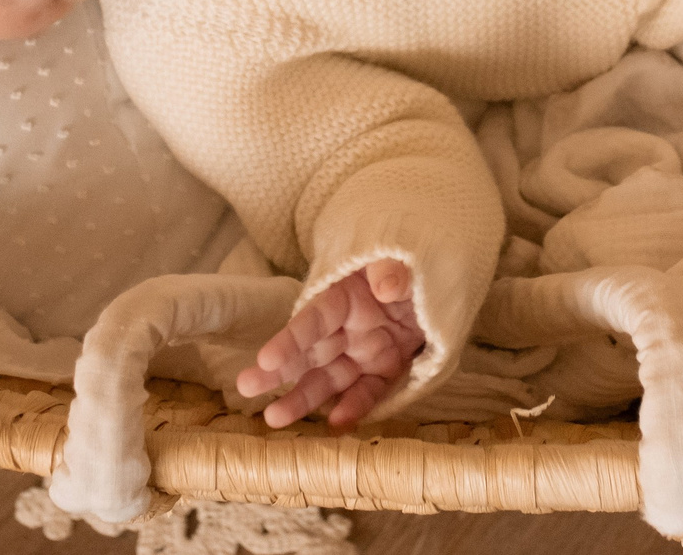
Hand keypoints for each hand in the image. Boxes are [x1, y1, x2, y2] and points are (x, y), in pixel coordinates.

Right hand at [237, 261, 424, 428]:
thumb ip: (393, 270)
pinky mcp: (385, 368)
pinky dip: (354, 407)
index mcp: (345, 295)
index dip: (291, 337)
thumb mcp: (404, 258)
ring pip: (329, 378)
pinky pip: (368, 391)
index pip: (314, 318)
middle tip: (245, 387)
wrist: (437, 281)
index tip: (264, 357)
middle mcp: (348, 326)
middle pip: (309, 351)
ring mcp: (364, 350)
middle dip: (278, 370)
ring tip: (274, 419)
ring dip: (303, 398)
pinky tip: (336, 425)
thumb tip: (385, 284)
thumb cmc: (412, 264)